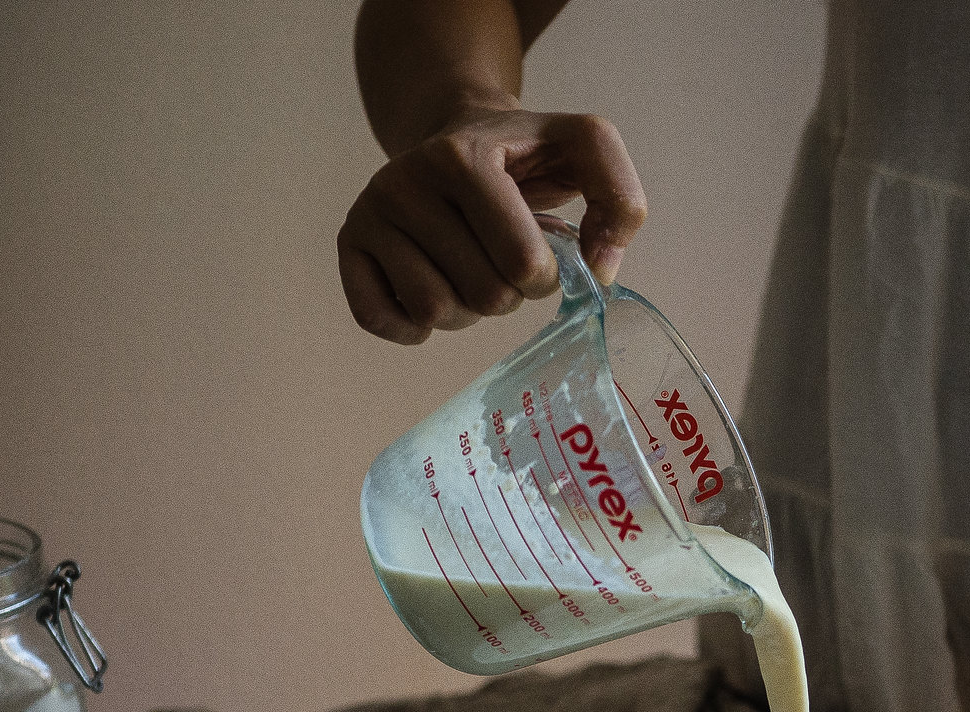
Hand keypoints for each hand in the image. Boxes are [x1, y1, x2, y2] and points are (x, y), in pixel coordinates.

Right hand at [338, 102, 646, 344]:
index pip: (521, 261)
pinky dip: (414, 326)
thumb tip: (599, 271)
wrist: (453, 128)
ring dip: (466, 311)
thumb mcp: (583, 149)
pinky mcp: (349, 243)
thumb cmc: (523, 153)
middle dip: (507, 293)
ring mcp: (371, 212)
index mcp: (463, 157)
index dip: (544, 274)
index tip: (539, 254)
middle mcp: (405, 181)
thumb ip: (620, 200)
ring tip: (470, 272)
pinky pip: (379, 319)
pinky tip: (432, 290)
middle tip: (500, 261)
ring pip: (433, 311)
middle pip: (482, 295)